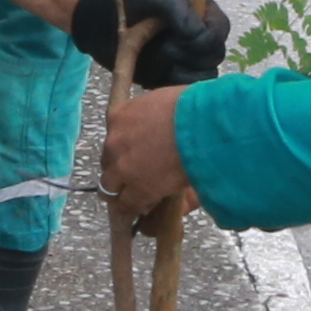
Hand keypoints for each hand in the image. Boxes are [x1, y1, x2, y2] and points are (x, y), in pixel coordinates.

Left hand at [67, 0, 229, 87]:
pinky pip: (182, 91)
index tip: (188, 39)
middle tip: (166, 47)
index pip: (220, 29)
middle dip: (192, 55)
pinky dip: (170, 85)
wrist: (98, 17)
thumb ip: (179, 10)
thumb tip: (197, 34)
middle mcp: (197, 37)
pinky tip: (154, 74)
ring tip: (158, 58)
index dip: (209, 38)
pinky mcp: (169, 78)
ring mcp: (184, 60)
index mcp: (200, 13)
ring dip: (182, 71)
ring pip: (203, 77)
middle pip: (214, 56)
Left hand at [103, 77, 193, 221]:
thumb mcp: (161, 101)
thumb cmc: (190, 108)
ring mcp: (122, 168)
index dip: (121, 148)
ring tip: (133, 198)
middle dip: (119, 169)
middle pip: (107, 162)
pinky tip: (142, 209)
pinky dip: (134, 208)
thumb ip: (149, 113)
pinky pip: (127, 205)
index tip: (130, 154)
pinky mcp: (138, 189)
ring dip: (121, 191)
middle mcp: (114, 142)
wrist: (203, 127)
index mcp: (118, 116)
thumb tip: (150, 121)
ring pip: (109, 187)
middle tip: (133, 175)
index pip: (111, 136)